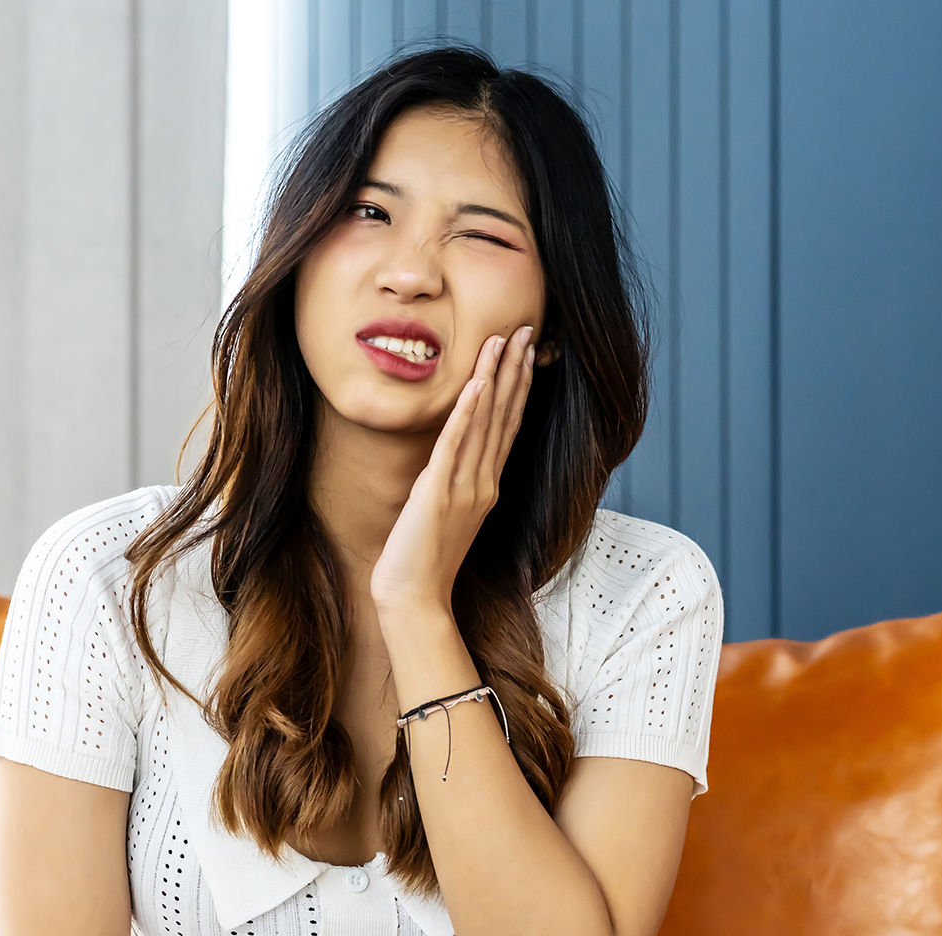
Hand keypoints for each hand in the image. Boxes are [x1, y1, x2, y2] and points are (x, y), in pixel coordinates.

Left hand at [370, 325, 535, 617]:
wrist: (415, 598)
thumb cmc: (424, 560)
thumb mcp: (445, 512)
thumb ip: (454, 482)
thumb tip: (450, 455)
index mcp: (486, 486)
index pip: (507, 426)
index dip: (517, 386)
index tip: (526, 351)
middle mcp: (483, 483)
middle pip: (504, 416)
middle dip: (515, 370)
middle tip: (526, 330)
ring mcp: (464, 488)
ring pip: (485, 423)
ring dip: (495, 378)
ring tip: (503, 341)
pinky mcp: (438, 493)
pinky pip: (455, 445)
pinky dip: (466, 413)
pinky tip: (476, 384)